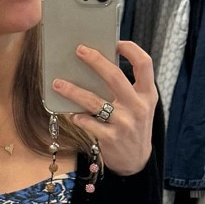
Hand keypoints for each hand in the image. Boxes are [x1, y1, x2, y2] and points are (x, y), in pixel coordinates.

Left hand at [51, 41, 156, 176]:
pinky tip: (70, 113)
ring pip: (94, 101)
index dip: (131, 50)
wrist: (136, 161)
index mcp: (147, 94)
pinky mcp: (110, 138)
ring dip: (73, 90)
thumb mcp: (140, 106)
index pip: (145, 64)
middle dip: (95, 61)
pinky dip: (76, 116)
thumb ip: (127, 88)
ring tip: (57, 83)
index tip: (116, 42)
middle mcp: (137, 106)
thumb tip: (98, 66)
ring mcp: (124, 123)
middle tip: (79, 50)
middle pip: (115, 77)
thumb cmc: (134, 126)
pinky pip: (88, 122)